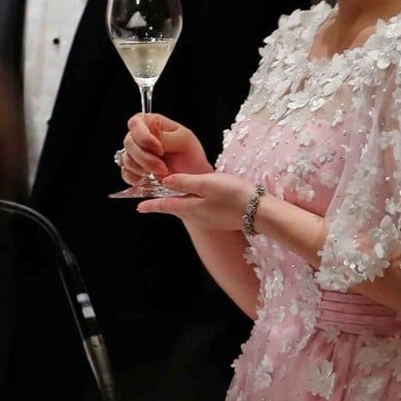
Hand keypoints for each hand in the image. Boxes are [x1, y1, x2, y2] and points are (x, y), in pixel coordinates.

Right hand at [119, 113, 210, 184]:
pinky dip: (135, 177)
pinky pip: (125, 172)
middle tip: (162, 167)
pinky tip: (148, 178)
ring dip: (142, 168)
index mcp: (153, 123)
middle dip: (145, 158)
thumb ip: (165, 136)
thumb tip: (152, 132)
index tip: (159, 150)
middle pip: (129, 142)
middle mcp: (142, 136)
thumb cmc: (191, 157)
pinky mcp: (134, 169)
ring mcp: (136, 153)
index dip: (144, 137)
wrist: (193, 178)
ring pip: (126, 158)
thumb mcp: (184, 141)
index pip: (136, 123)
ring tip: (160, 172)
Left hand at [136, 170, 256, 231]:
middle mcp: (199, 217)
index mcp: (192, 208)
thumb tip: (165, 181)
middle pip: (176, 209)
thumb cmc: (234, 196)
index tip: (139, 207)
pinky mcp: (221, 219)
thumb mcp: (207, 183)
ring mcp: (211, 220)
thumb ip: (185, 181)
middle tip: (152, 199)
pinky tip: (198, 198)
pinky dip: (193, 204)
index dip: (151, 205)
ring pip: (189, 209)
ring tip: (173, 196)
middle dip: (164, 204)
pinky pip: (201, 210)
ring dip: (179, 203)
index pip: (166, 206)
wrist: (261, 213)